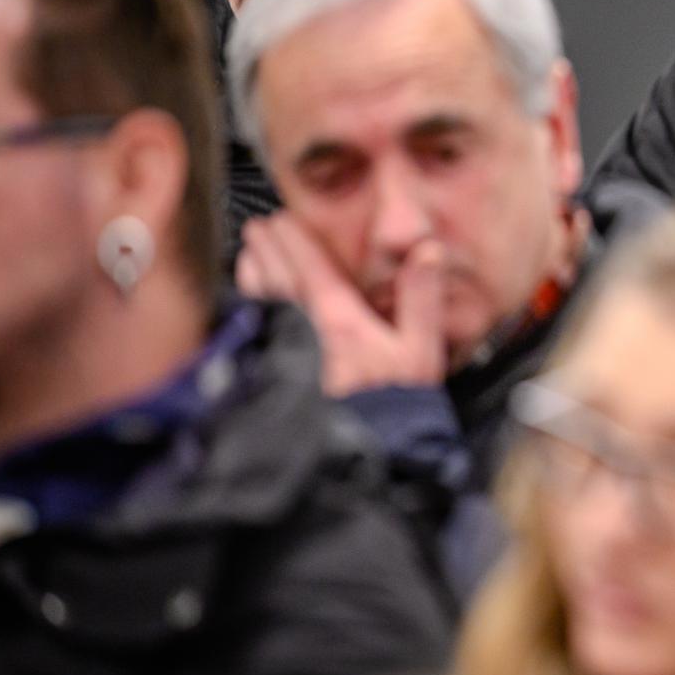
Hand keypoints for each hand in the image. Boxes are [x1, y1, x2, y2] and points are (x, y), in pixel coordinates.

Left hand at [236, 214, 447, 396]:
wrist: (365, 456)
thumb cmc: (397, 406)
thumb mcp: (422, 352)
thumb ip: (422, 299)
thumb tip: (428, 250)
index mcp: (338, 319)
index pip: (310, 266)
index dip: (293, 239)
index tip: (279, 219)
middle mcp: (303, 330)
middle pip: (277, 280)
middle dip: (266, 250)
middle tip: (257, 228)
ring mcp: (282, 354)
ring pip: (260, 304)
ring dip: (252, 276)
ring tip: (247, 257)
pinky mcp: (272, 377)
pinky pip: (255, 333)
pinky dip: (248, 311)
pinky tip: (247, 307)